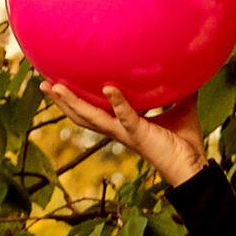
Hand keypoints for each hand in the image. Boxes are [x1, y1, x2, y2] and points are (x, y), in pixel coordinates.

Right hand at [40, 77, 208, 185]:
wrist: (194, 166)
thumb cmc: (185, 143)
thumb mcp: (182, 108)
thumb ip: (178, 91)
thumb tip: (185, 68)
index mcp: (123, 125)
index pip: (93, 110)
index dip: (75, 99)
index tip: (59, 84)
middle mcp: (119, 130)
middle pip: (81, 114)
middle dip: (61, 101)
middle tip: (41, 83)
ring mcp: (126, 134)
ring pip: (91, 118)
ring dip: (72, 103)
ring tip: (54, 86)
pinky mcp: (139, 135)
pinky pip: (125, 117)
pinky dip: (117, 102)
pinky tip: (109, 87)